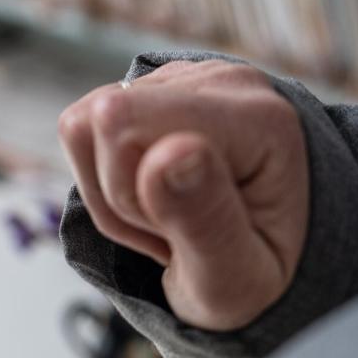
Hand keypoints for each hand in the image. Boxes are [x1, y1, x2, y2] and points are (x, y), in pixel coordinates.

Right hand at [57, 60, 308, 330]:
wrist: (273, 268)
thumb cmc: (252, 281)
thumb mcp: (236, 280)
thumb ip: (205, 221)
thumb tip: (171, 151)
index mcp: (257, 118)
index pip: (122, 123)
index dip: (129, 194)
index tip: (187, 237)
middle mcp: (225, 80)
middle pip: (102, 116)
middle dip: (120, 195)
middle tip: (176, 233)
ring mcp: (188, 76)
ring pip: (84, 122)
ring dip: (111, 191)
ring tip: (168, 219)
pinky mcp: (156, 86)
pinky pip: (84, 125)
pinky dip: (106, 178)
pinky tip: (155, 198)